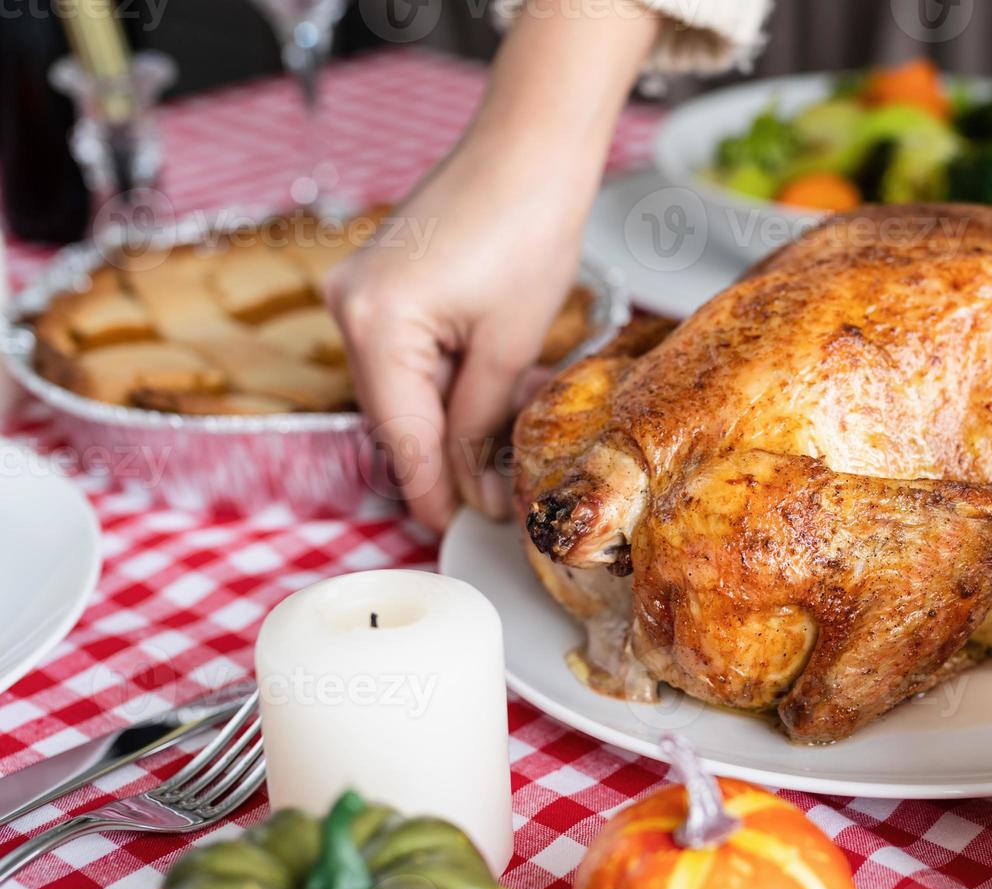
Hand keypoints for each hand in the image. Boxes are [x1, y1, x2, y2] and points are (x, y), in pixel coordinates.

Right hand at [328, 152, 580, 530]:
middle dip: (449, 456)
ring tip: (513, 439)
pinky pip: (414, 352)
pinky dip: (454, 378)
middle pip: (397, 414)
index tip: (452, 532)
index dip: (431, 490)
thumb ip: (481, 422)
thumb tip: (471, 487)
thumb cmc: (527, 226)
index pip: (402, 435)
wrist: (531, 144)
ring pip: (409, 387)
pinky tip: (500, 391)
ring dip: (458, 416)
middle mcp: (350, 308)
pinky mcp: (387, 281)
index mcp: (374, 324)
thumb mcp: (508, 344)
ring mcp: (363, 291)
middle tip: (496, 496)